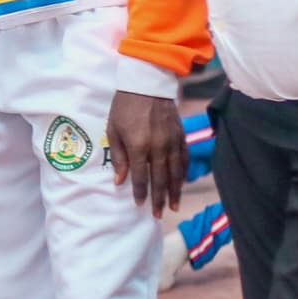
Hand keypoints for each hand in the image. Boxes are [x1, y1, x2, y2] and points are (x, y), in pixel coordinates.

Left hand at [106, 89, 185, 216]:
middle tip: (158, 215)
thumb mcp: (113, 130)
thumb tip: (120, 181)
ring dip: (174, 191)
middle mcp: (158, 146)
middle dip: (159, 199)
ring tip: (173, 206)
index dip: (141, 193)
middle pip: (160, 179)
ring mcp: (172, 141)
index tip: (140, 205)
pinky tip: (181, 184)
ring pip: (175, 172)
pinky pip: (184, 159)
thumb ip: (119, 157)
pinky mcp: (181, 135)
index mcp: (139, 146)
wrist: (147, 83)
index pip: (141, 177)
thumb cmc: (124, 107)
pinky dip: (183, 173)